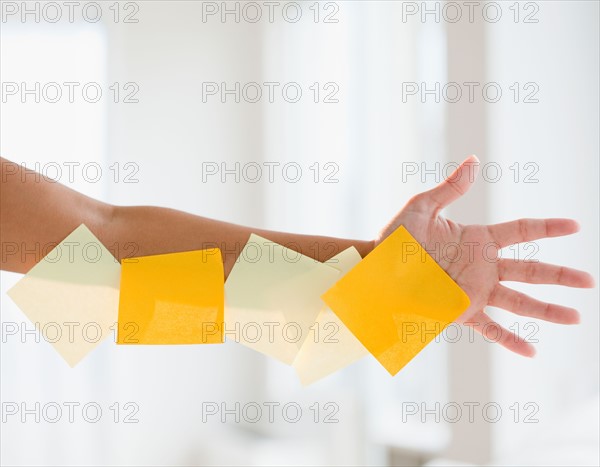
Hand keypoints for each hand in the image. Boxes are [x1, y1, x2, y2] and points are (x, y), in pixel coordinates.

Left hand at [377, 155, 594, 355]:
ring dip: (547, 310)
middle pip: (530, 270)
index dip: (548, 228)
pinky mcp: (461, 312)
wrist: (375, 270)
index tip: (575, 226)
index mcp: (478, 240)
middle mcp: (483, 267)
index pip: (522, 231)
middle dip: (559, 276)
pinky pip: (490, 329)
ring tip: (575, 317)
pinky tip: (532, 352)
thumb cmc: (396, 239)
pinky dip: (510, 341)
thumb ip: (450, 188)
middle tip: (588, 281)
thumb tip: (474, 160)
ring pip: (519, 301)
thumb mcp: (422, 208)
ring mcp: (475, 291)